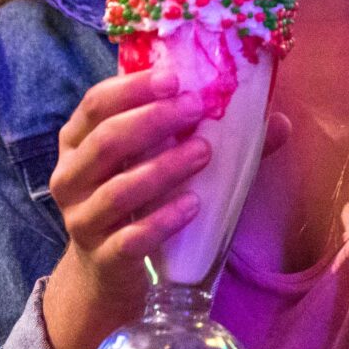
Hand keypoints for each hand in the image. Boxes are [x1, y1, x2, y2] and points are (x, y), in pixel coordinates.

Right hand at [41, 65, 289, 348]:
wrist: (107, 271)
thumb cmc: (138, 198)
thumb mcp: (155, 160)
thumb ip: (206, 135)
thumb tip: (278, 121)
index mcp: (79, 140)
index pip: (97, 102)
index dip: (133, 87)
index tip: (175, 77)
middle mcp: (70, 177)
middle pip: (106, 141)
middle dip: (152, 120)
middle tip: (196, 107)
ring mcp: (83, 220)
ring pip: (118, 190)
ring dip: (164, 168)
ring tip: (204, 152)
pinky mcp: (102, 259)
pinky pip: (131, 239)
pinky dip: (163, 220)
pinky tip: (194, 205)